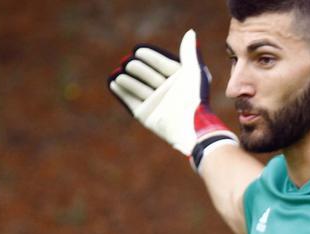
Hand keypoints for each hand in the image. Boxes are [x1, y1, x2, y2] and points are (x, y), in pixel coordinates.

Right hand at [108, 29, 237, 171]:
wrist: (192, 126)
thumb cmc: (196, 99)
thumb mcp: (194, 72)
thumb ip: (190, 52)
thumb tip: (190, 32)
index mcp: (178, 80)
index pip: (160, 63)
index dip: (150, 56)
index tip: (139, 51)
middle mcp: (166, 91)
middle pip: (146, 74)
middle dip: (138, 68)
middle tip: (130, 64)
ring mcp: (155, 102)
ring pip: (136, 86)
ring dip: (127, 79)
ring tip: (120, 72)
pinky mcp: (145, 115)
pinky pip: (130, 101)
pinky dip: (121, 91)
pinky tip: (113, 82)